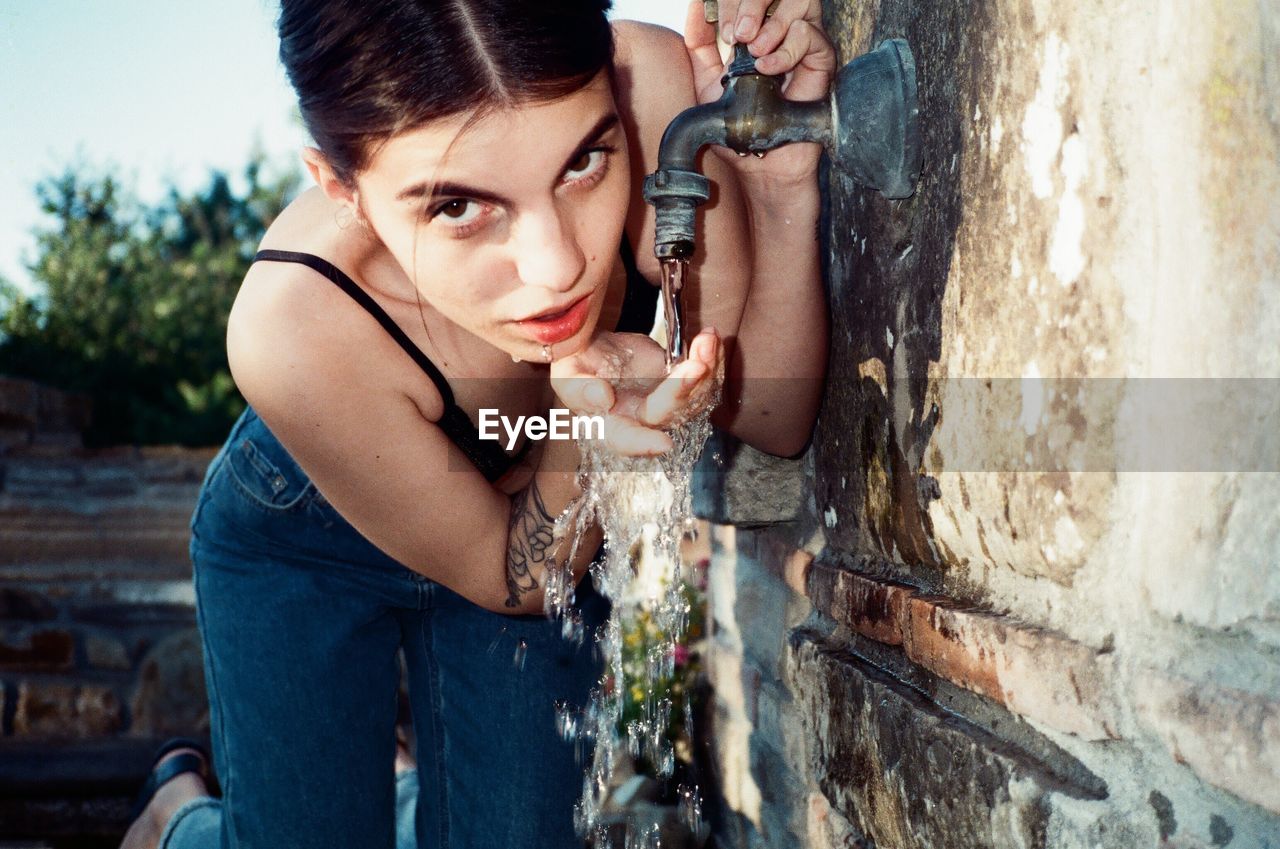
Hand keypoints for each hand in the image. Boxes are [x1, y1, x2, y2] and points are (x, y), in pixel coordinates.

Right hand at [550, 328, 723, 455]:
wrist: (597, 346)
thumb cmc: (576, 365)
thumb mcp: (567, 373)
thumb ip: (580, 388)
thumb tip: (603, 399)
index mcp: (610, 425)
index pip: (625, 440)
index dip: (643, 444)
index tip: (664, 444)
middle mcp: (642, 421)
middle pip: (668, 413)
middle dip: (683, 390)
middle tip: (696, 365)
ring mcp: (665, 403)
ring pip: (695, 398)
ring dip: (706, 370)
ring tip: (707, 342)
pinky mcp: (680, 383)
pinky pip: (704, 379)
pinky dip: (712, 359)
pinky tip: (710, 338)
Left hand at [682, 0, 835, 181]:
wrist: (761, 163)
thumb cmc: (737, 126)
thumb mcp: (706, 83)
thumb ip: (698, 46)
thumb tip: (696, 6)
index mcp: (755, 27)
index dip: (730, 2)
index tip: (720, 24)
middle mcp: (780, 29)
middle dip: (749, 4)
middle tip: (737, 33)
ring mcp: (801, 42)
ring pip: (796, 2)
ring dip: (771, 22)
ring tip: (755, 50)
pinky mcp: (820, 60)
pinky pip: (809, 34)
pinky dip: (787, 48)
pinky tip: (769, 69)